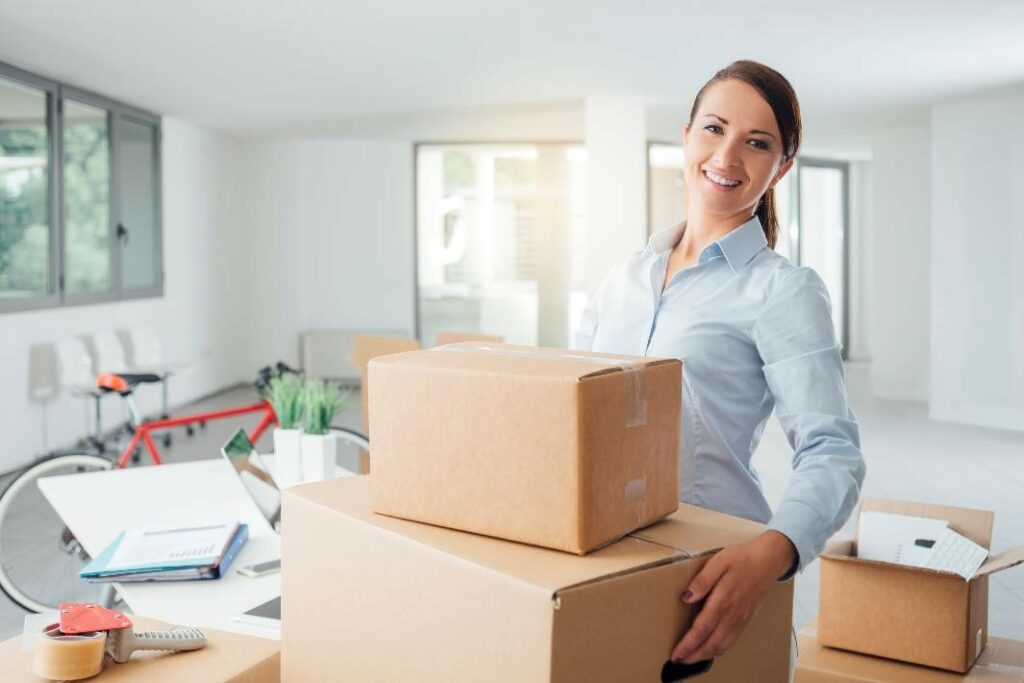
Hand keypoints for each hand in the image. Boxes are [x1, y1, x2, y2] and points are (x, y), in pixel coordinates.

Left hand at [670, 530, 796, 664]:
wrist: (768, 561)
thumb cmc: (741, 558)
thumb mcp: (718, 561)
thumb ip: (702, 580)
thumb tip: (686, 597)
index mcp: (724, 599)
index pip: (702, 628)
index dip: (688, 643)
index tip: (675, 653)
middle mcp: (733, 614)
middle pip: (712, 642)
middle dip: (694, 655)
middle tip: (678, 660)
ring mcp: (741, 619)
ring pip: (722, 645)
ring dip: (705, 655)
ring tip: (690, 659)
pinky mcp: (746, 619)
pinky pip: (731, 641)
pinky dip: (719, 650)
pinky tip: (710, 650)